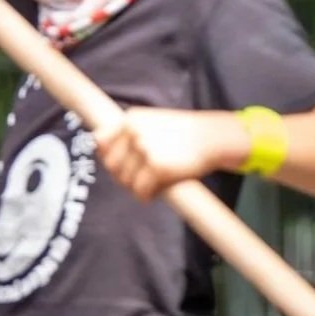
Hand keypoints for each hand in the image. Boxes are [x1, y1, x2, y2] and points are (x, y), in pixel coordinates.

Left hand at [93, 108, 245, 200]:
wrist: (214, 137)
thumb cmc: (185, 133)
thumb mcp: (154, 122)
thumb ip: (131, 133)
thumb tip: (103, 153)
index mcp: (131, 120)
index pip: (100, 141)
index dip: (107, 157)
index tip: (118, 166)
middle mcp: (134, 132)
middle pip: (111, 165)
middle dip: (121, 176)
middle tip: (136, 181)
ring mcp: (144, 149)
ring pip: (125, 180)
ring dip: (135, 187)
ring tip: (150, 186)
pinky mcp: (157, 168)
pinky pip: (140, 191)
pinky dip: (145, 196)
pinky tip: (154, 193)